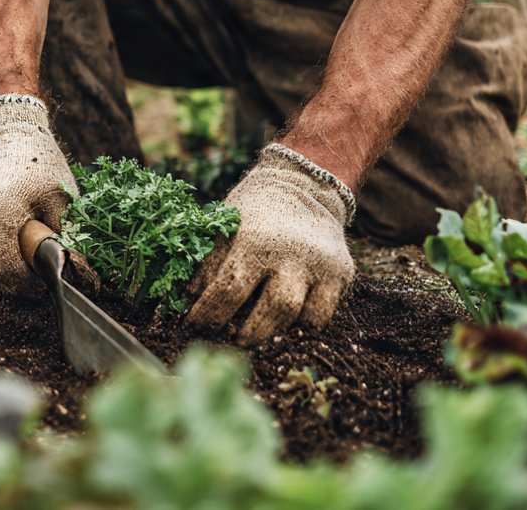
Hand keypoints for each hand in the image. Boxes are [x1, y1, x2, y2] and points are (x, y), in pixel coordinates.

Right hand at [0, 95, 77, 294]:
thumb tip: (75, 273)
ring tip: (19, 229)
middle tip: (36, 257)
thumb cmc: (39, 163)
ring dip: (3, 255)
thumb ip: (67, 237)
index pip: (7, 272)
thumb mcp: (62, 198)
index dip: (27, 284)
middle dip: (18, 271)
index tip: (43, 281)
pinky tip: (2, 220)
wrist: (4, 130)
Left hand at [187, 144, 355, 343]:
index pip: (227, 290)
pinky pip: (322, 314)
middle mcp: (290, 254)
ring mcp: (319, 265)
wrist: (304, 185)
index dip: (208, 316)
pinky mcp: (340, 273)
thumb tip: (186, 300)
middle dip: (247, 334)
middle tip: (229, 340)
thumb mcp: (225, 228)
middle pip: (272, 310)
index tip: (193, 327)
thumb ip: (207, 264)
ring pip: (300, 316)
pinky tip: (284, 319)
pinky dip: (303, 324)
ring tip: (252, 334)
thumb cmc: (253, 212)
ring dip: (273, 332)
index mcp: (254, 240)